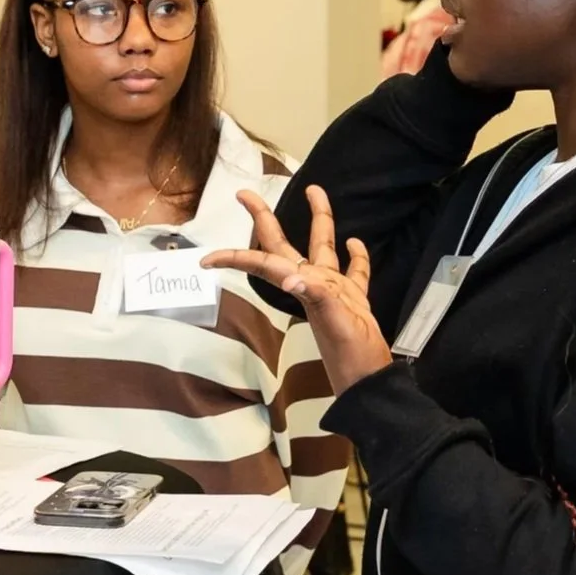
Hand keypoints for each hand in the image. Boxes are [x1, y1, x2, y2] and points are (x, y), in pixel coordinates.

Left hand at [204, 187, 393, 394]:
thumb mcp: (336, 324)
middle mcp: (313, 284)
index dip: (234, 257)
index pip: (262, 263)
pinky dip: (355, 255)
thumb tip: (293, 279)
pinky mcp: (354, 301)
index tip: (205, 258)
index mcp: (304, 286)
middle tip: (245, 193)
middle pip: (283, 244)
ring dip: (320, 220)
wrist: (370, 383)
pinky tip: (355, 242)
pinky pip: (354, 271)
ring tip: (315, 191)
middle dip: (265, 217)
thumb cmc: (352, 357)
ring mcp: (334, 291)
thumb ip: (317, 298)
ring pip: (323, 247)